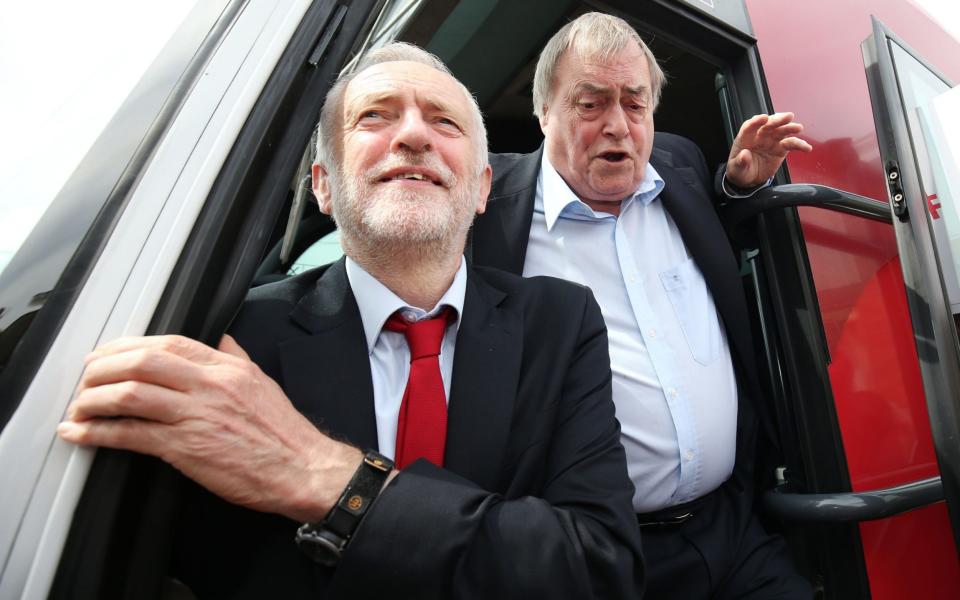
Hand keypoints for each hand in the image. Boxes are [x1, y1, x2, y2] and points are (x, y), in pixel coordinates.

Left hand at [57, 334, 362, 522]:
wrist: (302, 469)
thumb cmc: (284, 433)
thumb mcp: (262, 382)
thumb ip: (237, 357)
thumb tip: (223, 340)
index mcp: (226, 367)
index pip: (168, 343)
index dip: (128, 345)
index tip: (108, 354)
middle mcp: (209, 385)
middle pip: (142, 362)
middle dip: (103, 367)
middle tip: (85, 378)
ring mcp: (195, 416)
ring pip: (130, 394)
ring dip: (93, 398)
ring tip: (78, 406)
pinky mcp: (185, 448)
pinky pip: (131, 434)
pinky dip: (97, 433)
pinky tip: (79, 434)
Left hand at [726, 112, 812, 187]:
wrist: (748, 179)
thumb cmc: (739, 170)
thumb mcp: (735, 169)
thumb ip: (739, 162)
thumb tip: (745, 155)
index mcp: (745, 138)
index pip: (750, 126)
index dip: (756, 121)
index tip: (763, 118)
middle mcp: (759, 137)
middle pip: (769, 125)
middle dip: (778, 120)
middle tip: (788, 116)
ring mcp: (771, 141)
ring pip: (781, 131)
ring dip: (790, 128)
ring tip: (798, 128)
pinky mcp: (781, 149)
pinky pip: (791, 144)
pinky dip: (799, 145)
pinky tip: (806, 147)